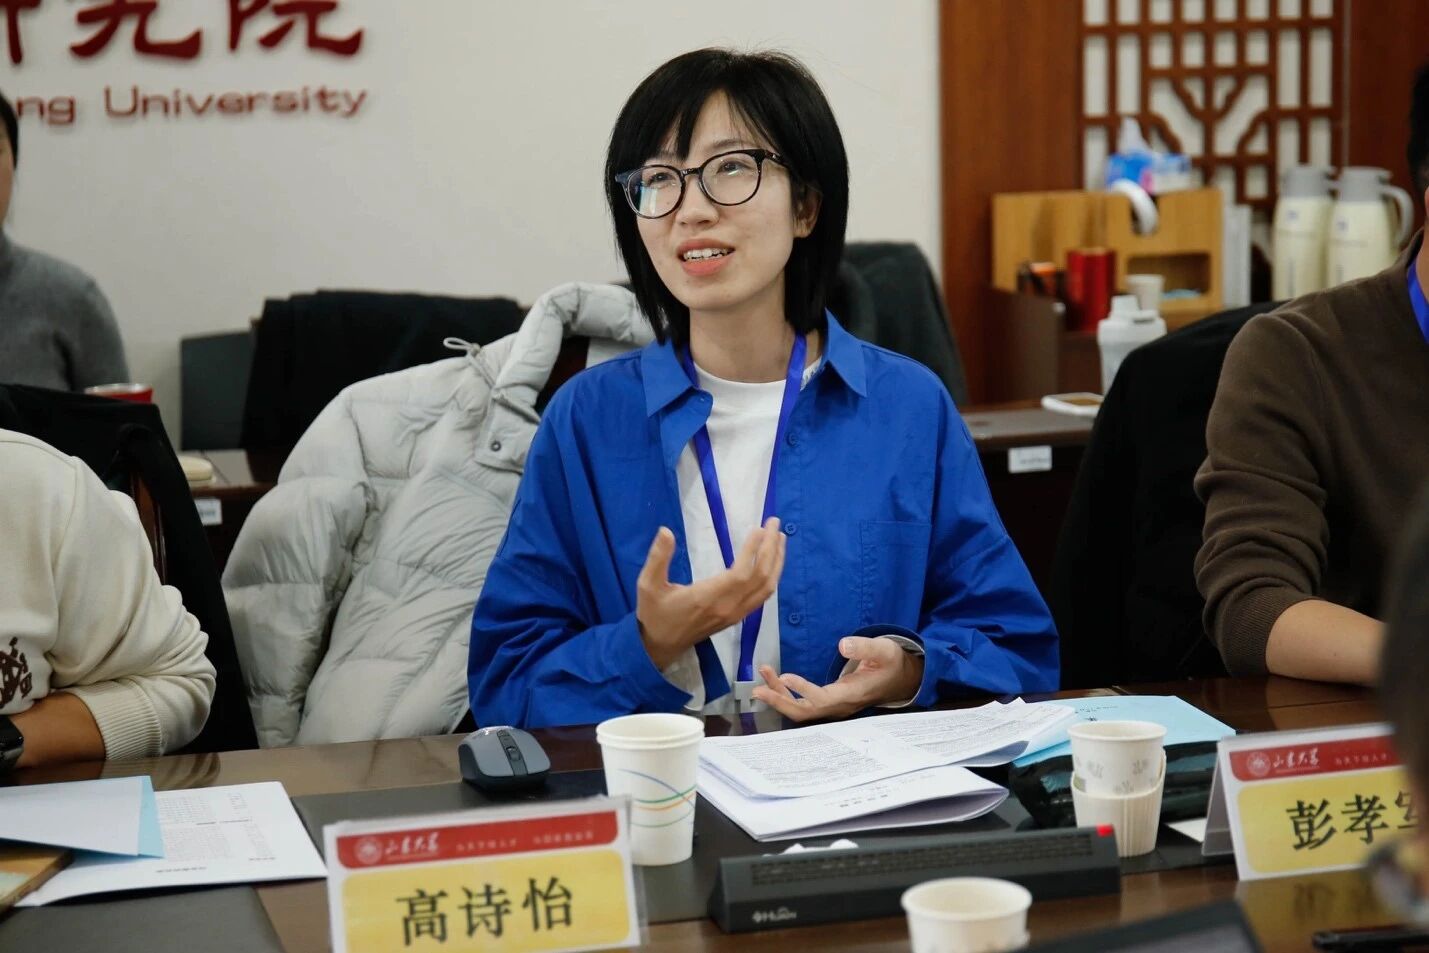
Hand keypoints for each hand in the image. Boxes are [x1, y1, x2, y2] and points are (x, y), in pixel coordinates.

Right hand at [636, 518, 785, 669]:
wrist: (660, 646)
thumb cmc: (654, 613)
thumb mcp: (648, 584)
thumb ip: (657, 558)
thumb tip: (665, 531)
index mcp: (707, 597)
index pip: (741, 573)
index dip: (753, 551)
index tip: (759, 528)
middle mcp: (727, 607)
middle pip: (760, 577)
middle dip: (771, 548)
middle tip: (774, 523)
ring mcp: (735, 614)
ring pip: (767, 588)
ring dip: (776, 562)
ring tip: (779, 538)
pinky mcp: (737, 617)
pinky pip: (762, 596)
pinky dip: (772, 576)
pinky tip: (772, 562)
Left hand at [750, 636, 923, 721]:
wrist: (902, 679)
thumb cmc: (892, 663)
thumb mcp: (884, 650)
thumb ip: (865, 647)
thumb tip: (843, 644)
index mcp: (853, 693)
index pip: (824, 698)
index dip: (803, 690)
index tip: (785, 677)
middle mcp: (840, 705)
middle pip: (806, 712)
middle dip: (780, 701)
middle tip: (758, 689)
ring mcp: (834, 706)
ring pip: (802, 709)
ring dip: (779, 696)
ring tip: (762, 679)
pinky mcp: (829, 702)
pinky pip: (804, 704)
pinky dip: (787, 694)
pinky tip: (774, 680)